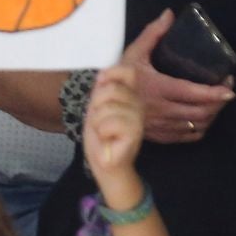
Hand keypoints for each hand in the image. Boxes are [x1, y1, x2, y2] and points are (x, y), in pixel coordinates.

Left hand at [83, 63, 144, 181]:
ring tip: (104, 133)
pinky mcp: (134, 132)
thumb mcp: (98, 107)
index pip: (128, 71)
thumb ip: (102, 89)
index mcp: (130, 96)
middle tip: (101, 122)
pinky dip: (102, 132)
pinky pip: (109, 123)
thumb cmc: (102, 138)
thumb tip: (104, 73)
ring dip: (98, 122)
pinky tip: (108, 140)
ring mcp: (138, 118)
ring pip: (107, 107)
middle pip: (111, 89)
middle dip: (97, 106)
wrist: (106, 164)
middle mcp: (137, 105)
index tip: (100, 88)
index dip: (111, 74)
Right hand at [121, 9, 234, 143]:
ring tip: (217, 102)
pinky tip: (203, 119)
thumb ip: (152, 34)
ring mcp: (161, 127)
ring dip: (212, 115)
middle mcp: (162, 110)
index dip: (214, 93)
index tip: (229, 86)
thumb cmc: (118, 79)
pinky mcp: (159, 137)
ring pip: (197, 126)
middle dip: (219, 103)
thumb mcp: (133, 53)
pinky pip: (186, 137)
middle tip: (226, 90)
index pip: (193, 93)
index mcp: (158, 88)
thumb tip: (169, 15)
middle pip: (201, 113)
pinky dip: (200, 129)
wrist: (99, 107)